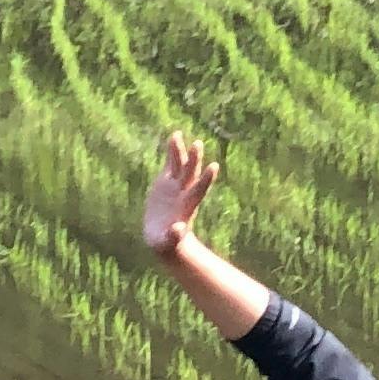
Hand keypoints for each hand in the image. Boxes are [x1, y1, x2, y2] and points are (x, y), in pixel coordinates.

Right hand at [144, 131, 219, 255]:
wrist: (164, 238)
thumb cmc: (167, 245)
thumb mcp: (168, 243)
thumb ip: (174, 236)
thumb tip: (178, 229)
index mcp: (187, 207)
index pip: (198, 190)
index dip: (205, 179)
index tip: (214, 167)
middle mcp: (184, 193)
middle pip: (190, 174)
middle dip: (194, 160)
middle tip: (198, 144)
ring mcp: (175, 187)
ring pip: (180, 166)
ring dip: (181, 151)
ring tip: (179, 134)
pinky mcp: (165, 183)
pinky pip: (170, 164)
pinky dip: (172, 152)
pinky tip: (173, 137)